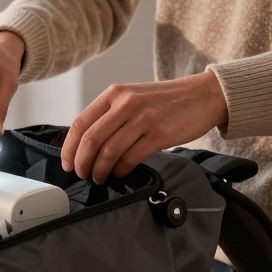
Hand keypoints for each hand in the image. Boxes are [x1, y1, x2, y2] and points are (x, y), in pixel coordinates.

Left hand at [61, 71, 228, 183]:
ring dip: (100, 170)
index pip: (80, 123)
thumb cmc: (166, 101)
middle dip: (82, 162)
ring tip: (100, 177)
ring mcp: (143, 119)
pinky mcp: (159, 134)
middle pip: (91, 140)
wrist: (204, 95)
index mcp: (114, 94)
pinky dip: (121, 170)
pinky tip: (120, 173)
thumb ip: (110, 115)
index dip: (69, 147)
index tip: (68, 163)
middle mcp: (126, 104)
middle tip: (82, 174)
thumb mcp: (133, 97)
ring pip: (109, 152)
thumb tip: (86, 144)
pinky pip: (131, 158)